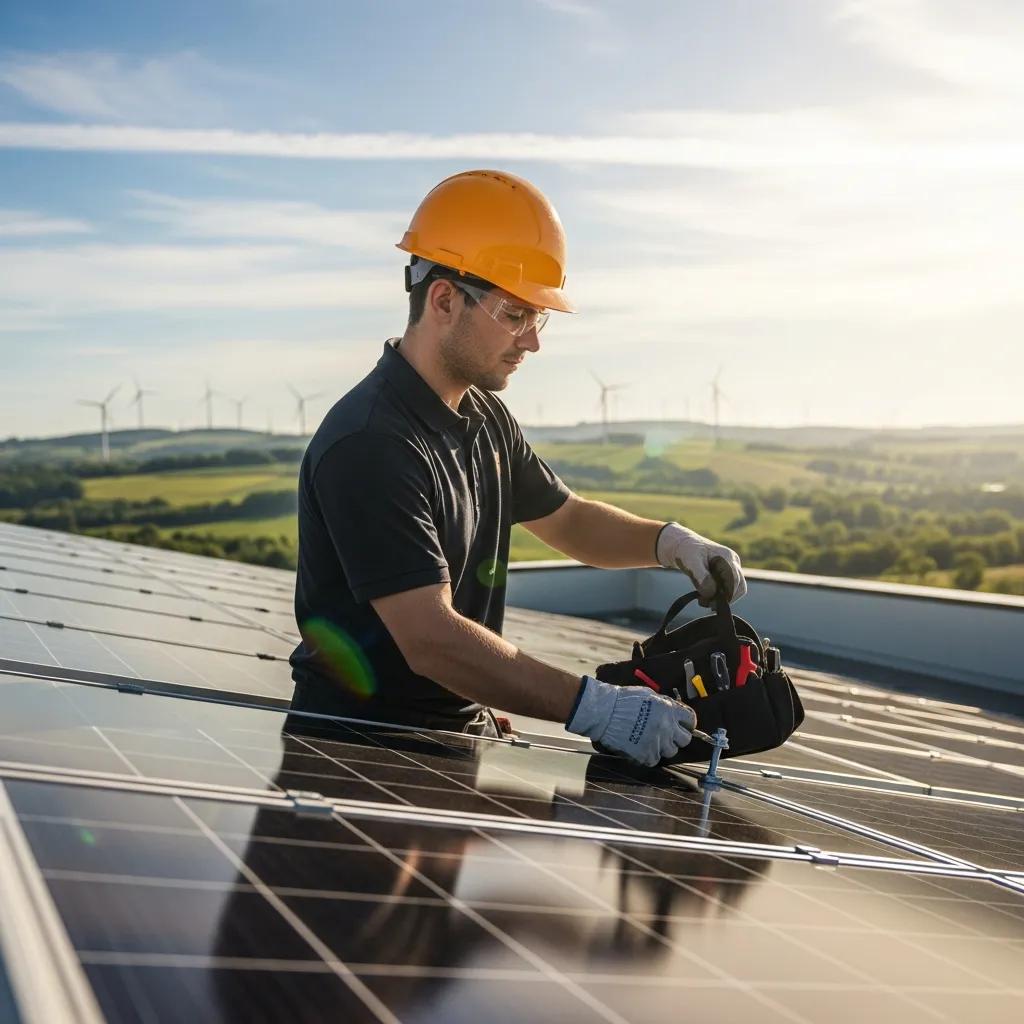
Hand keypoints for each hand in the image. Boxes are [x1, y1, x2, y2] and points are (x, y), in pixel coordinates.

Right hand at [566, 676, 695, 766]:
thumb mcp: (649, 694)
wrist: (605, 712)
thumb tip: (672, 710)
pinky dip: (649, 756)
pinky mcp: (645, 754)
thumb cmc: (624, 699)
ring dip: (663, 747)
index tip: (682, 725)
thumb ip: (664, 704)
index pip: (690, 720)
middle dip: (677, 737)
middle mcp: (667, 728)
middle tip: (667, 734)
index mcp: (669, 710)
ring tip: (651, 741)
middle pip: (684, 740)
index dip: (687, 723)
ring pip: (670, 752)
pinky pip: (654, 760)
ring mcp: (657, 743)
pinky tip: (641, 748)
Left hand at [656, 522, 746, 604]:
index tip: (711, 603)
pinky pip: (729, 589)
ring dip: (723, 599)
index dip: (726, 594)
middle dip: (725, 598)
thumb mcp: (691, 562)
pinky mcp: (727, 574)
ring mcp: (732, 568)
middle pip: (739, 586)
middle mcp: (733, 562)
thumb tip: (711, 592)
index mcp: (727, 556)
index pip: (734, 580)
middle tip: (707, 603)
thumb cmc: (687, 551)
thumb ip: (701, 576)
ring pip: (736, 589)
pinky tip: (706, 598)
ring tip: (704, 601)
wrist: (684, 546)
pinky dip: (720, 596)